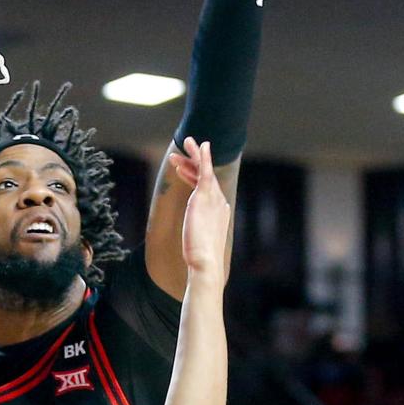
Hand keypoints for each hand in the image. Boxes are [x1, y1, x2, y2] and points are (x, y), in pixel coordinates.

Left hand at [180, 139, 229, 274]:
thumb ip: (201, 239)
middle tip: (185, 147)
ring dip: (194, 155)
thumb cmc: (202, 259)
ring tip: (185, 142)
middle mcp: (219, 202)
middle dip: (195, 160)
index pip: (205, 189)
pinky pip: (205, 171)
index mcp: (219, 212)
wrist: (205, 262)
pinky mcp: (205, 197)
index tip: (184, 170)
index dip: (193, 177)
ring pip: (203, 170)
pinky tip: (200, 145)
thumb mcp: (201, 244)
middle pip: (205, 176)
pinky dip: (203, 157)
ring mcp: (213, 198)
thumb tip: (197, 249)